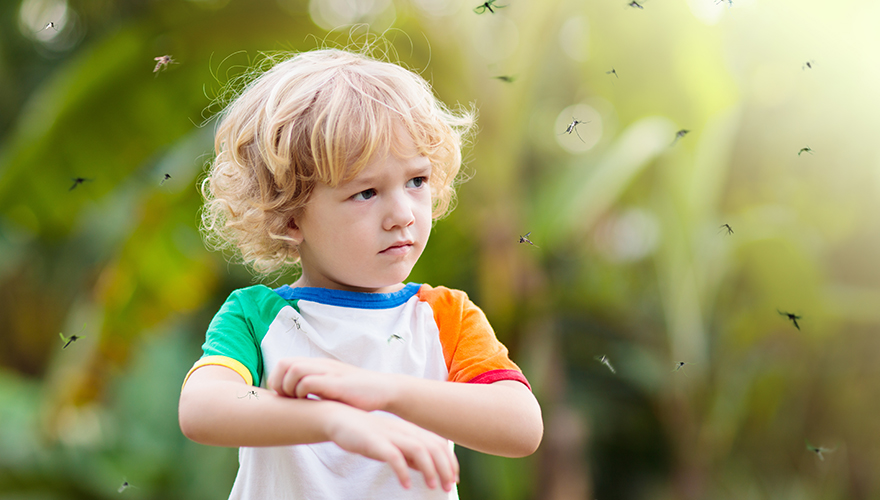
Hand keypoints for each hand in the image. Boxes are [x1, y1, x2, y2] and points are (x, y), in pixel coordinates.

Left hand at [267, 357, 394, 411]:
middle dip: (278, 383)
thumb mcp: (332, 387)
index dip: (276, 379)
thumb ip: (315, 388)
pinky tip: (310, 402)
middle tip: (286, 399)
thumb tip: (293, 400)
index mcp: (317, 365)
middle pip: (285, 364)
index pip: (284, 363)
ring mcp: (329, 372)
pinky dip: (303, 392)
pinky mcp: (337, 383)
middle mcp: (321, 365)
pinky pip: (311, 381)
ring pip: (295, 370)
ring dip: (289, 387)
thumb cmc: (357, 394)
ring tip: (297, 400)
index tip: (282, 396)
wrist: (384, 390)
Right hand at [325, 407, 458, 491]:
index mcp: (410, 430)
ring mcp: (390, 434)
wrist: (339, 418)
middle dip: (444, 467)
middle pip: (433, 446)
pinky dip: (402, 471)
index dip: (449, 461)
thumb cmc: (367, 434)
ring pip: (418, 449)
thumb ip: (410, 455)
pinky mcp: (374, 441)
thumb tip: (426, 469)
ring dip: (429, 469)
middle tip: (447, 487)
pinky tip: (405, 485)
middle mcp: (404, 430)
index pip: (438, 443)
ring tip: (432, 486)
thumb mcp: (393, 444)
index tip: (453, 479)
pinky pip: (393, 456)